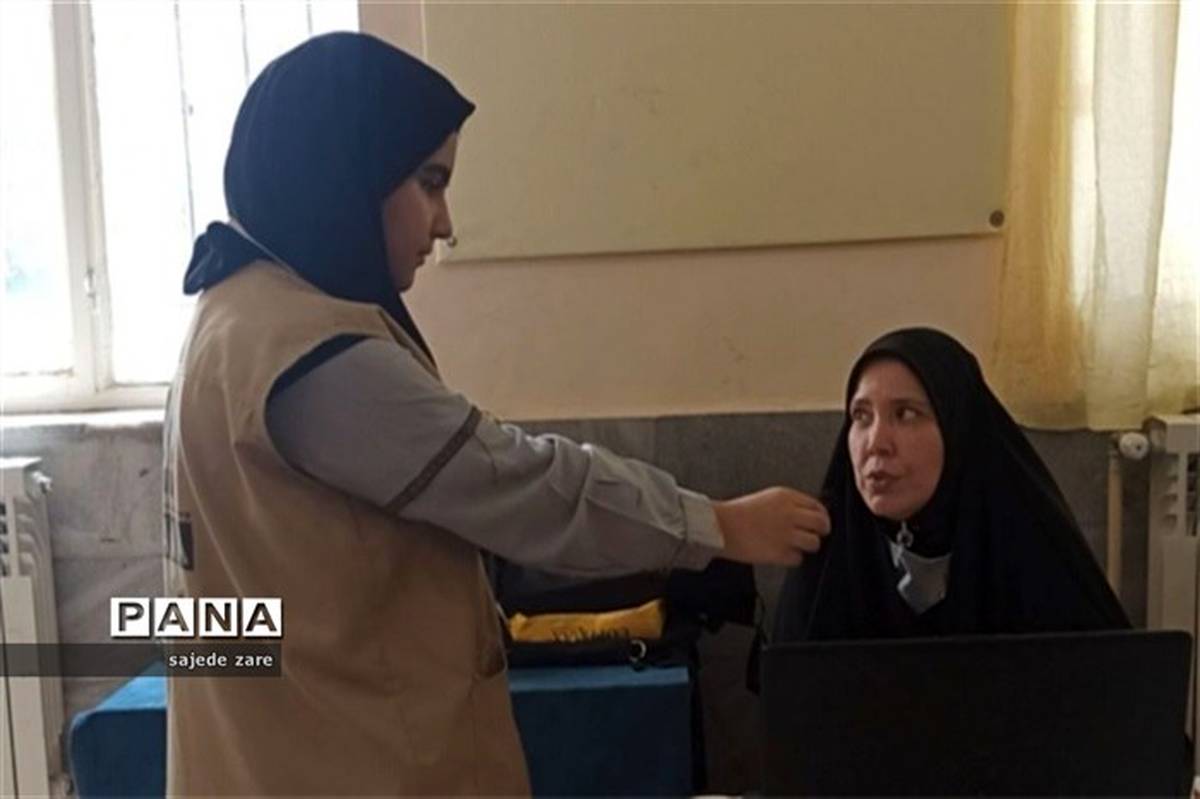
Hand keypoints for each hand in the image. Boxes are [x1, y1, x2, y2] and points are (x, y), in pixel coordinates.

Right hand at [712, 487, 830, 565]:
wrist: (719, 526)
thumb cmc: (737, 513)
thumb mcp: (766, 498)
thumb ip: (788, 504)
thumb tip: (807, 516)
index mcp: (786, 497)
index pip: (817, 505)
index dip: (821, 515)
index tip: (819, 522)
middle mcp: (789, 514)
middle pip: (821, 523)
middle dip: (822, 531)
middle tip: (816, 535)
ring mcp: (786, 534)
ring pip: (814, 543)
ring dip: (807, 546)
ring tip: (795, 546)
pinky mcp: (780, 552)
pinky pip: (797, 559)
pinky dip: (791, 558)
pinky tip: (780, 553)